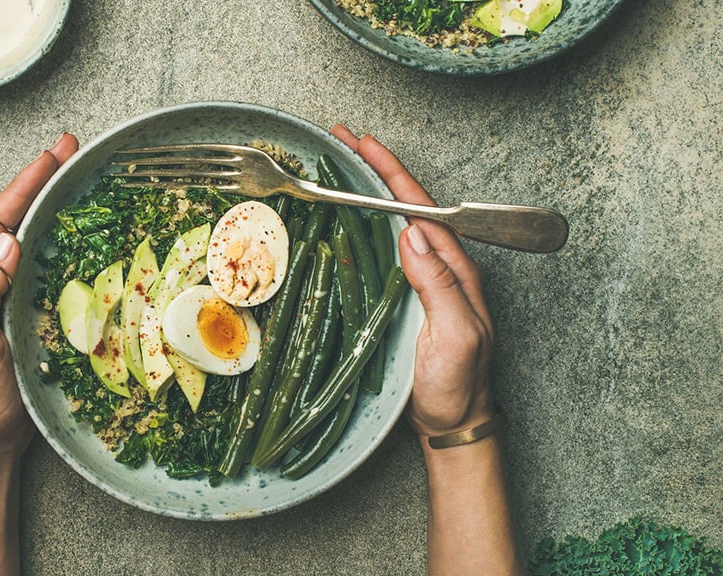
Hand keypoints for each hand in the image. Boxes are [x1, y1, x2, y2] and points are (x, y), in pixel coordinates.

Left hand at [0, 133, 78, 451]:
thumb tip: (7, 242)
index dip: (23, 185)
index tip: (52, 156)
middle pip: (6, 217)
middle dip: (35, 179)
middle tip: (68, 148)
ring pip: (20, 233)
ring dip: (44, 200)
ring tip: (70, 172)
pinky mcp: (16, 304)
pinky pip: (34, 258)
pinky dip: (51, 232)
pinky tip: (70, 223)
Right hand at [331, 125, 494, 436]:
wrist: (454, 422)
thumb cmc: (458, 384)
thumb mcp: (456, 335)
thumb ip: (440, 285)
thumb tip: (411, 234)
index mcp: (455, 268)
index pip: (421, 208)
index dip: (392, 173)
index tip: (365, 144)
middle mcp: (438, 267)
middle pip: (405, 206)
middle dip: (375, 169)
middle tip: (341, 141)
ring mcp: (420, 281)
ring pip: (391, 224)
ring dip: (366, 192)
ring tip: (338, 167)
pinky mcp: (402, 297)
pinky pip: (381, 251)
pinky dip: (363, 225)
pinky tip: (346, 219)